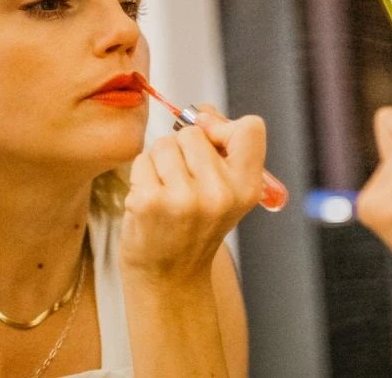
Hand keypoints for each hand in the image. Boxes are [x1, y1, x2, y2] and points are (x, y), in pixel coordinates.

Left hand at [120, 107, 266, 285]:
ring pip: (164, 144)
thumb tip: (202, 113)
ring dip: (159, 162)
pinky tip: (149, 203)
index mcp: (246, 188)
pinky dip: (141, 176)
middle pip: (193, 133)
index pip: (250, 128)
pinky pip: (141, 161)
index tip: (211, 143)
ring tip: (165, 193)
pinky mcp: (149, 202)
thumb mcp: (224, 193)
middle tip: (182, 182)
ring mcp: (184, 199)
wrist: (170, 279)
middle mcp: (220, 194)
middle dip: (181, 149)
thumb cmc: (194, 229)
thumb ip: (220, 149)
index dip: (224, 127)